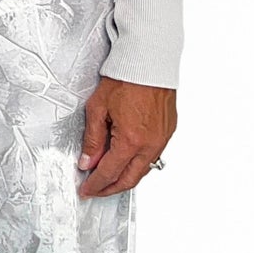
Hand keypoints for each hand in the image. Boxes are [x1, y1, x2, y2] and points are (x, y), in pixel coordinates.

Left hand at [78, 76, 175, 198]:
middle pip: (129, 179)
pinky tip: (127, 161)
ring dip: (125, 178)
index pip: (109, 173)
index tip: (86, 189)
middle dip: (110, 188)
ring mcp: (161, 139)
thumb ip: (93, 140)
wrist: (149, 62)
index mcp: (131, 140)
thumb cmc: (125, 79)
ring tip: (109, 178)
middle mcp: (150, 144)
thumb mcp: (98, 109)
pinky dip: (138, 165)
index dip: (95, 185)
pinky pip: (153, 157)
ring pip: (143, 171)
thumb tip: (87, 162)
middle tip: (96, 190)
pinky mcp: (167, 132)